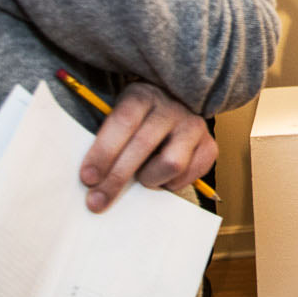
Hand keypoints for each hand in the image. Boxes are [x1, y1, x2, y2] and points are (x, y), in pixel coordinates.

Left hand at [77, 82, 215, 213]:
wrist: (173, 107)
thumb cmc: (137, 122)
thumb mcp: (118, 118)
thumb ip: (107, 140)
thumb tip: (90, 179)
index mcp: (143, 95)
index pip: (124, 121)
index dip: (104, 151)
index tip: (87, 178)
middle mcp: (172, 107)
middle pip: (143, 145)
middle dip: (116, 178)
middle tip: (97, 201)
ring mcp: (194, 125)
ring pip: (171, 163)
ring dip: (150, 178)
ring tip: (142, 178)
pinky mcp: (210, 145)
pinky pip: (190, 175)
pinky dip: (171, 184)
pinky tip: (161, 177)